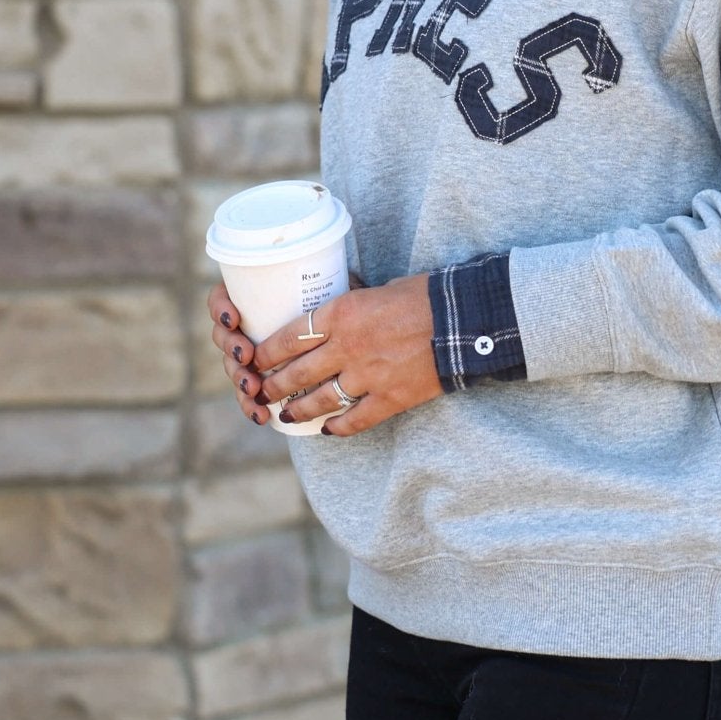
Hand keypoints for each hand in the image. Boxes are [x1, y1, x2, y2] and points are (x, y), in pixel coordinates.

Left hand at [206, 271, 443, 436]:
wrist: (465, 319)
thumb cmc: (426, 295)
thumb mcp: (378, 289)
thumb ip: (352, 304)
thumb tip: (334, 306)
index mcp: (342, 313)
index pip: (289, 337)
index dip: (266, 352)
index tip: (255, 358)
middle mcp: (348, 347)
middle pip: (297, 372)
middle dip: (273, 385)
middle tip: (262, 391)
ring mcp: (368, 376)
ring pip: (319, 400)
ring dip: (298, 410)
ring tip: (286, 415)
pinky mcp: (390, 398)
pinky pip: (355, 420)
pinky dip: (338, 428)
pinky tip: (327, 431)